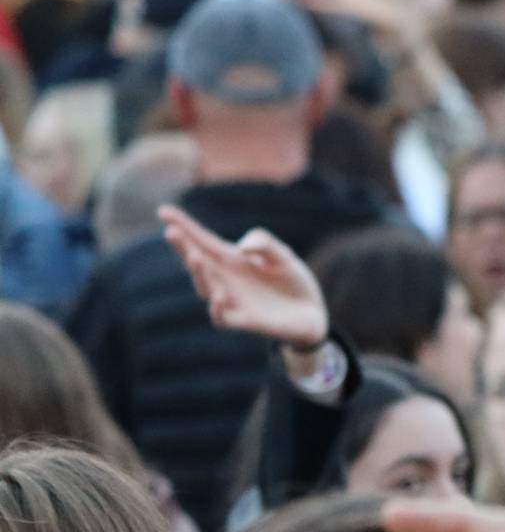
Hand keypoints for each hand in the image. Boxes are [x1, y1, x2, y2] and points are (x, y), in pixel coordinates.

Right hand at [161, 206, 327, 350]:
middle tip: (172, 232)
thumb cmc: (292, 280)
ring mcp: (230, 300)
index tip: (164, 210)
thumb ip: (265, 243)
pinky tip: (217, 296)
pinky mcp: (243, 320)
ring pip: (205, 288)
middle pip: (196, 261)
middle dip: (183, 247)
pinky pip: (223, 318)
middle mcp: (224, 278)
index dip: (183, 225)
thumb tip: (242, 249)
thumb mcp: (283, 255)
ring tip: (196, 257)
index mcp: (231, 258)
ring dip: (199, 273)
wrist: (312, 313)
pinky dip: (218, 309)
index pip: (202, 239)